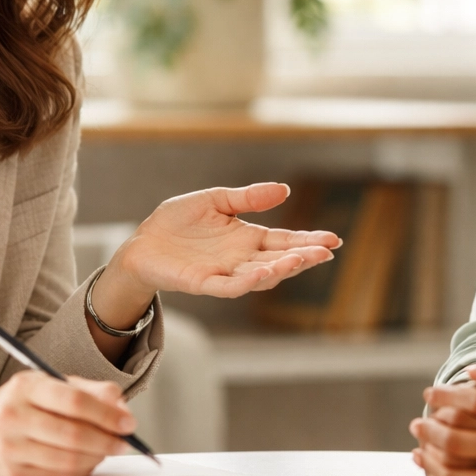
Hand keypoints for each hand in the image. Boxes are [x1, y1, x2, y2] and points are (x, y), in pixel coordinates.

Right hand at [0, 370, 135, 475]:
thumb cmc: (18, 404)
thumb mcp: (48, 384)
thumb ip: (87, 390)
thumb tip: (122, 407)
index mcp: (25, 387)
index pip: (73, 401)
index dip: (106, 414)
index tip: (128, 422)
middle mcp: (13, 416)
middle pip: (72, 435)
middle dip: (107, 440)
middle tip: (125, 442)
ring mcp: (10, 448)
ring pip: (67, 460)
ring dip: (96, 458)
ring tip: (107, 450)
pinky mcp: (11, 474)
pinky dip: (80, 471)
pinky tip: (87, 461)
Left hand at [105, 183, 340, 299]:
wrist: (142, 242)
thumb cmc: (177, 222)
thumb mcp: (215, 200)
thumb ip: (247, 197)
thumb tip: (285, 190)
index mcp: (247, 238)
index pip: (285, 240)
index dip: (308, 241)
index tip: (333, 239)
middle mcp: (241, 259)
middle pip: (280, 259)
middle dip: (304, 256)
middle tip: (327, 250)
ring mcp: (225, 273)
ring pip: (261, 275)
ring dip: (282, 269)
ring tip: (301, 259)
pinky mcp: (204, 283)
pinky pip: (230, 286)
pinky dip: (249, 282)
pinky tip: (265, 273)